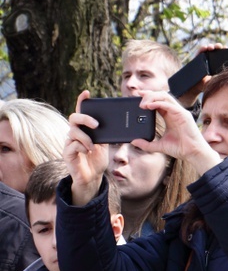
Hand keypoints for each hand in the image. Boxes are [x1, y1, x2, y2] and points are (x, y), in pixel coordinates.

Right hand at [64, 91, 109, 205]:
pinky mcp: (67, 153)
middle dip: (86, 118)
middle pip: (74, 117)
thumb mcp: (105, 144)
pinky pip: (72, 144)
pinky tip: (86, 152)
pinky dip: (82, 147)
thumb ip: (106, 134)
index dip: (82, 101)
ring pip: (73, 131)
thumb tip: (117, 125)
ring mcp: (69, 142)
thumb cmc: (98, 159)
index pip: (82, 111)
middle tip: (97, 125)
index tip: (87, 93)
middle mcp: (75, 133)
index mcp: (85, 129)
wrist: (92, 177)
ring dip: (86, 138)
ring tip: (93, 147)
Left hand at [133, 91, 220, 174]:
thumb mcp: (159, 145)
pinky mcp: (183, 115)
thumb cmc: (180, 149)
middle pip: (161, 95)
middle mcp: (175, 112)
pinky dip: (158, 103)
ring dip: (152, 97)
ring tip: (142, 104)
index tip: (137, 96)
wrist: (193, 153)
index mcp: (170, 116)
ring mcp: (180, 112)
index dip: (148, 96)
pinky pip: (169, 105)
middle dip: (148, 94)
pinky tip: (149, 106)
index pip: (158, 101)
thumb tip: (134, 142)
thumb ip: (146, 144)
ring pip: (165, 96)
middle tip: (137, 97)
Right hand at [175, 43, 224, 107]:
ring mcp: (203, 59)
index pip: (220, 55)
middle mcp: (210, 60)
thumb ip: (221, 76)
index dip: (223, 51)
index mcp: (216, 64)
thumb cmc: (207, 84)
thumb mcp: (216, 80)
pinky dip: (201, 49)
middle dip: (217, 47)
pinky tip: (204, 48)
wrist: (196, 87)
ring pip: (207, 50)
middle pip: (214, 51)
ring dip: (210, 47)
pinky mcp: (196, 60)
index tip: (226, 47)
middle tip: (220, 46)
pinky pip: (199, 53)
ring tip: (212, 47)